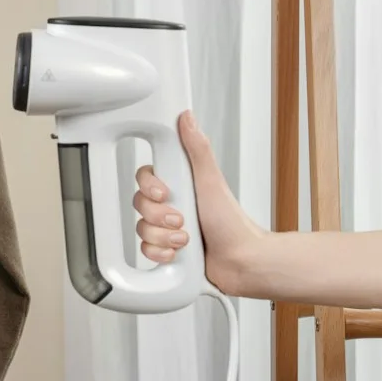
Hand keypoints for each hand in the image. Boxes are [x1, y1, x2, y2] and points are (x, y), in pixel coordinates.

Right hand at [133, 111, 266, 295]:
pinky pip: (146, 250)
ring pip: (142, 229)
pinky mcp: (166, 250)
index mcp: (181, 185)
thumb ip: (198, 149)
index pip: (145, 178)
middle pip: (140, 205)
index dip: (149, 187)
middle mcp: (172, 205)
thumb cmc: (232, 223)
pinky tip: (177, 253)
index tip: (165, 193)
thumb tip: (187, 119)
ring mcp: (168, 229)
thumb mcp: (211, 181)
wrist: (241, 262)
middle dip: (159, 216)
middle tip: (182, 219)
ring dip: (162, 237)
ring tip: (185, 239)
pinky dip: (160, 253)